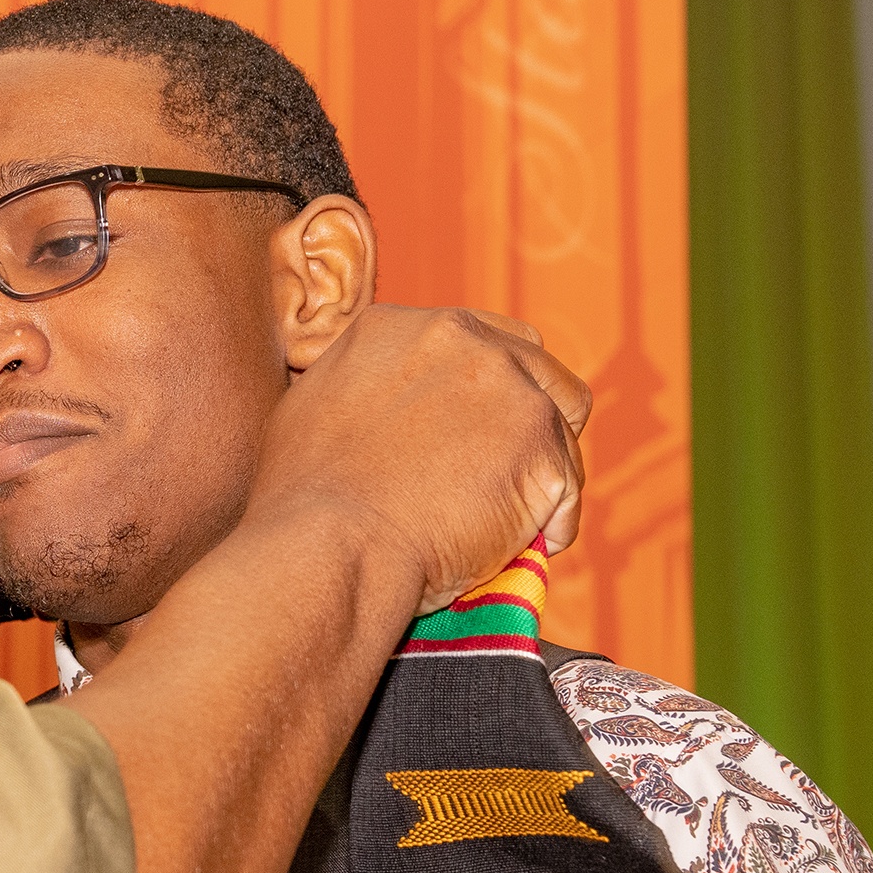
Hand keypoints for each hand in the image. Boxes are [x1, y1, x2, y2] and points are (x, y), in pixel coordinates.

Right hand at [254, 306, 593, 609]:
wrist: (328, 547)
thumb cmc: (302, 501)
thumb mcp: (310, 409)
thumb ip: (356, 386)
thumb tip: (374, 405)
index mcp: (398, 326)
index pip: (474, 337)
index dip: (481, 389)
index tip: (474, 431)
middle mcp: (461, 339)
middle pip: (533, 362)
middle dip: (530, 411)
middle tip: (509, 466)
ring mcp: (509, 388)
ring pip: (564, 416)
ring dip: (550, 462)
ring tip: (524, 512)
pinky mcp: (542, 444)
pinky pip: (569, 485)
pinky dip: (554, 520)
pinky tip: (528, 545)